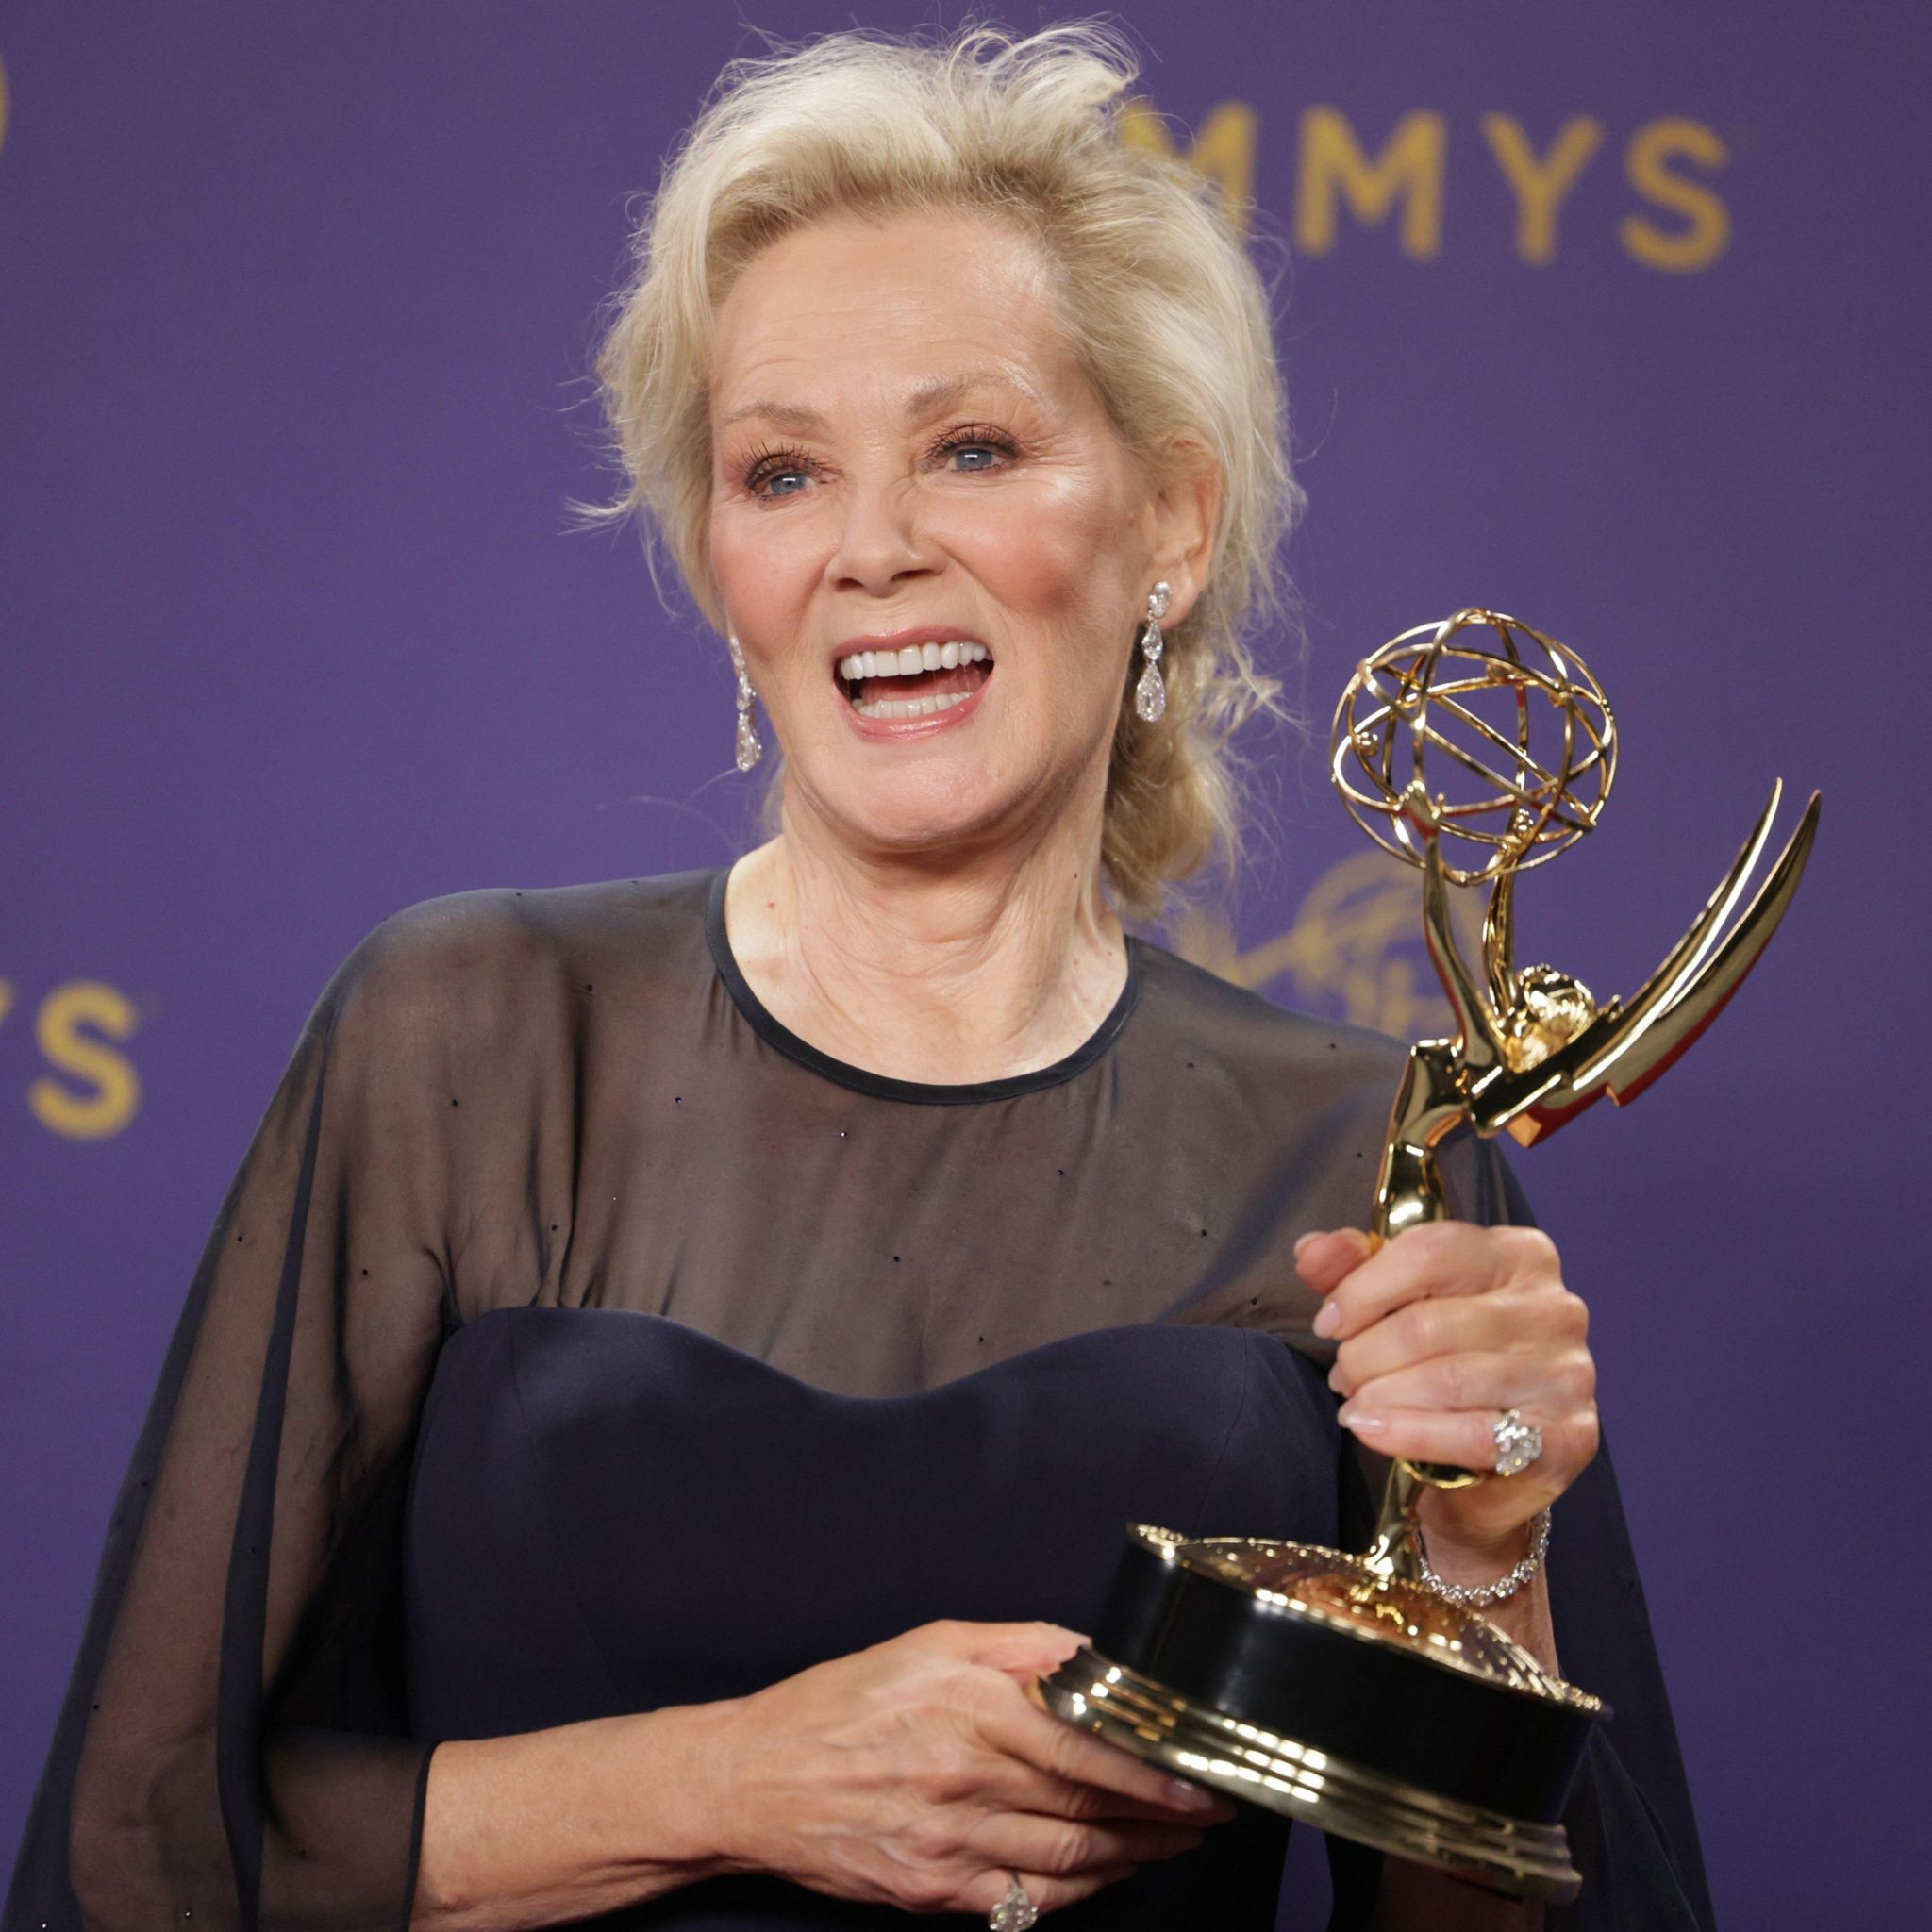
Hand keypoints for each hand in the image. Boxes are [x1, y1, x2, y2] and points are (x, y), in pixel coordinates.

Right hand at [706, 1618, 1233, 1915]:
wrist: (754, 1779)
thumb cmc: (840, 1702)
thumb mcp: (929, 1643)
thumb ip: (1019, 1646)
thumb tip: (1092, 1655)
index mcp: (967, 1707)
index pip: (1085, 1745)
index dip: (1153, 1768)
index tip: (1199, 1772)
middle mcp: (964, 1778)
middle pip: (1087, 1805)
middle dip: (1161, 1813)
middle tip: (1208, 1809)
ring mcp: (949, 1843)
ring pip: (1069, 1857)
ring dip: (1135, 1854)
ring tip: (1176, 1842)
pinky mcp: (934, 1891)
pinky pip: (1027, 1898)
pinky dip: (1079, 1889)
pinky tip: (1109, 1871)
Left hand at [1294, 1222, 1598, 1564]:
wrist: (1494, 1465)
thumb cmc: (1447, 1362)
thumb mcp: (1398, 1300)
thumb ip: (1353, 1267)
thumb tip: (1310, 1251)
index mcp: (1519, 1255)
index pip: (1430, 1252)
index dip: (1363, 1289)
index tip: (1328, 1323)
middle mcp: (1554, 1308)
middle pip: (1429, 1323)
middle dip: (1365, 1355)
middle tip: (1342, 1376)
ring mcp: (1567, 1373)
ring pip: (1446, 1380)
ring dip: (1380, 1396)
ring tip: (1354, 1406)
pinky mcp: (1566, 1437)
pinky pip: (1474, 1435)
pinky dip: (1409, 1433)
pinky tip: (1372, 1430)